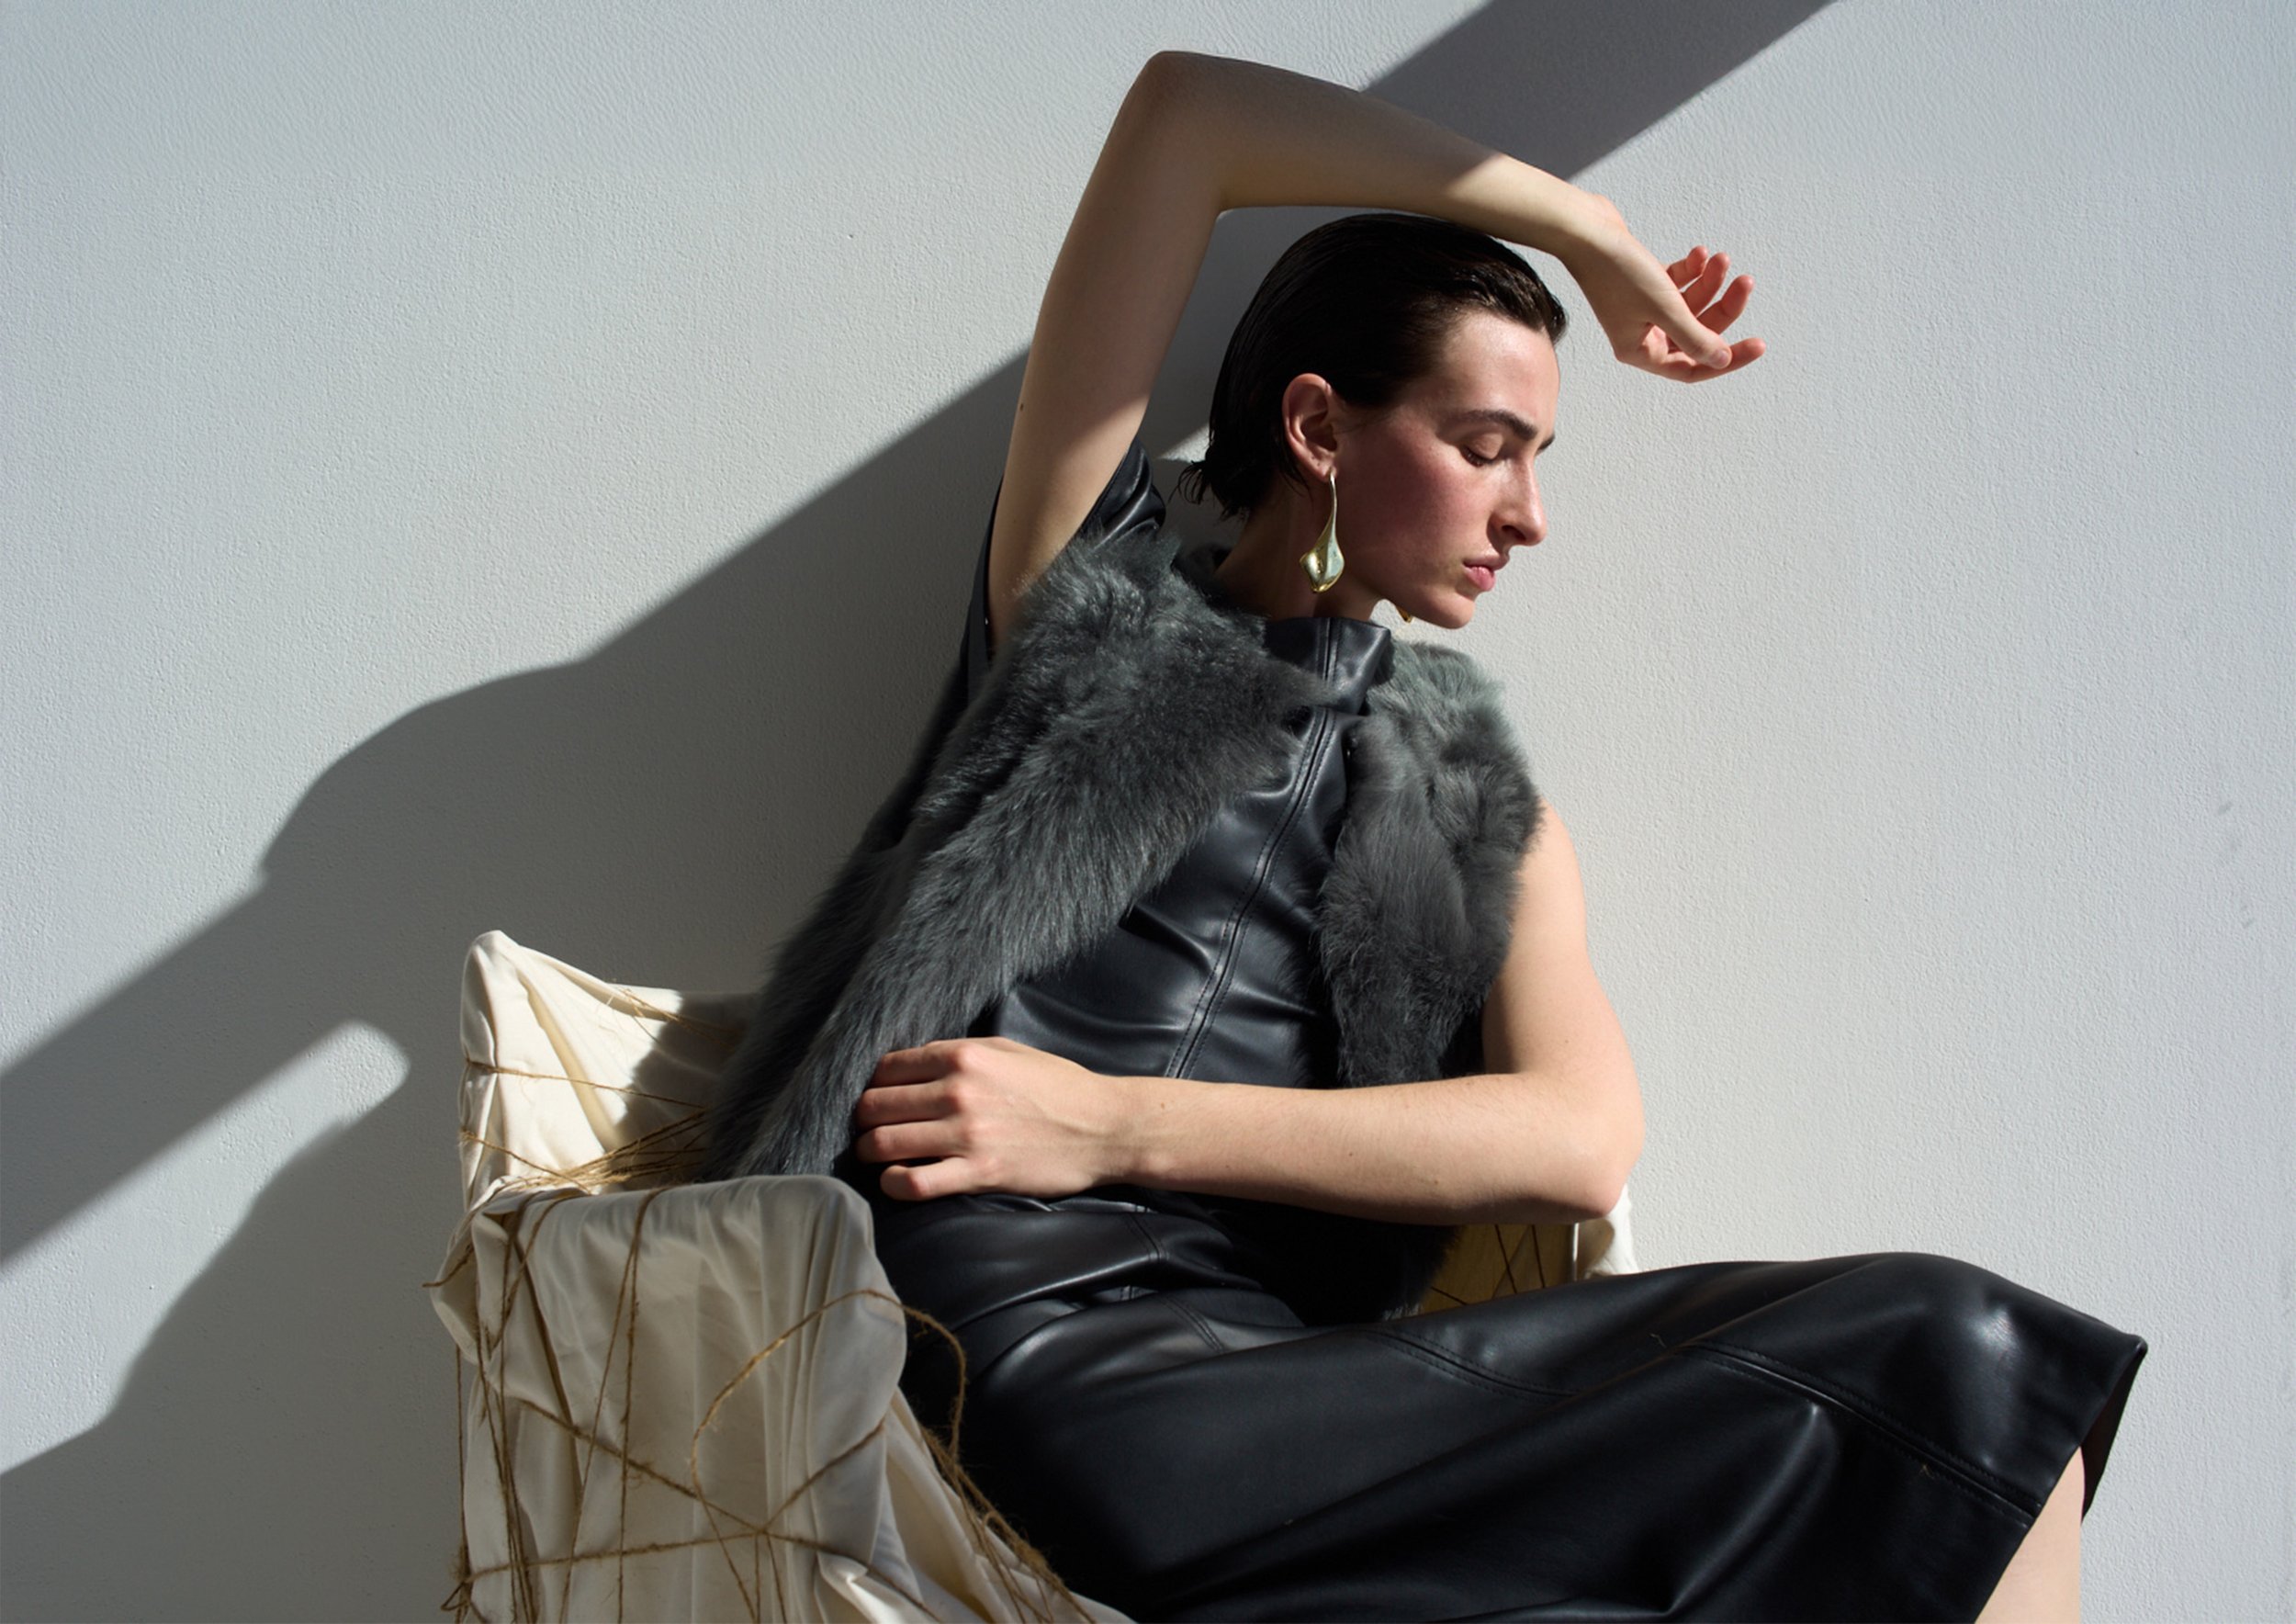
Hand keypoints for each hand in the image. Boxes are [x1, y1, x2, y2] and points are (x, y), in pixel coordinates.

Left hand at [852, 1037, 1131, 1201]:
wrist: (1105, 1127)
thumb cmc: (1059, 1086)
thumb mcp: (1008, 1051)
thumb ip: (958, 1053)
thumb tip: (913, 1064)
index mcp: (963, 1056)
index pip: (887, 1068)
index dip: (875, 1085)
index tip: (880, 1100)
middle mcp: (958, 1091)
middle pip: (875, 1105)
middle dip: (865, 1120)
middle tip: (870, 1130)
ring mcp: (966, 1134)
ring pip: (884, 1143)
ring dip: (871, 1153)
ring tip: (877, 1157)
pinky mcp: (978, 1172)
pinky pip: (912, 1182)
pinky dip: (893, 1184)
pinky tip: (897, 1181)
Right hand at [1555, 192, 1765, 380]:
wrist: (1585, 230)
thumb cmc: (1617, 271)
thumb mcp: (1664, 307)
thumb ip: (1696, 337)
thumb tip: (1721, 360)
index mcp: (1640, 351)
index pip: (1691, 367)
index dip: (1726, 358)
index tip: (1758, 344)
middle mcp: (1642, 334)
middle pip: (1697, 332)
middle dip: (1723, 306)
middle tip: (1745, 282)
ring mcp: (1643, 308)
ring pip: (1692, 304)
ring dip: (1711, 281)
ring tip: (1720, 258)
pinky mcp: (1645, 283)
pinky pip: (1679, 284)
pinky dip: (1692, 269)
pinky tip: (1698, 253)